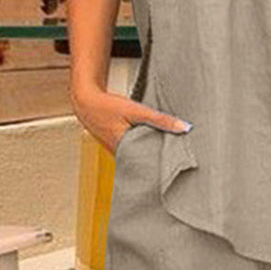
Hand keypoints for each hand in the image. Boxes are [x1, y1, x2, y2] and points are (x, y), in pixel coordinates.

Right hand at [71, 87, 192, 155]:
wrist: (86, 102)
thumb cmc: (107, 106)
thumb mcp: (136, 110)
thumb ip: (160, 119)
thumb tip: (185, 128)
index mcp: (125, 151)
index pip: (150, 165)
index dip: (165, 166)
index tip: (180, 167)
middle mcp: (121, 156)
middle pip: (147, 163)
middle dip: (161, 162)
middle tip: (180, 162)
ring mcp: (119, 153)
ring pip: (141, 158)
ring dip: (153, 154)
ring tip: (171, 153)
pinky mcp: (119, 148)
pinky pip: (135, 152)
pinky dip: (144, 148)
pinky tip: (153, 143)